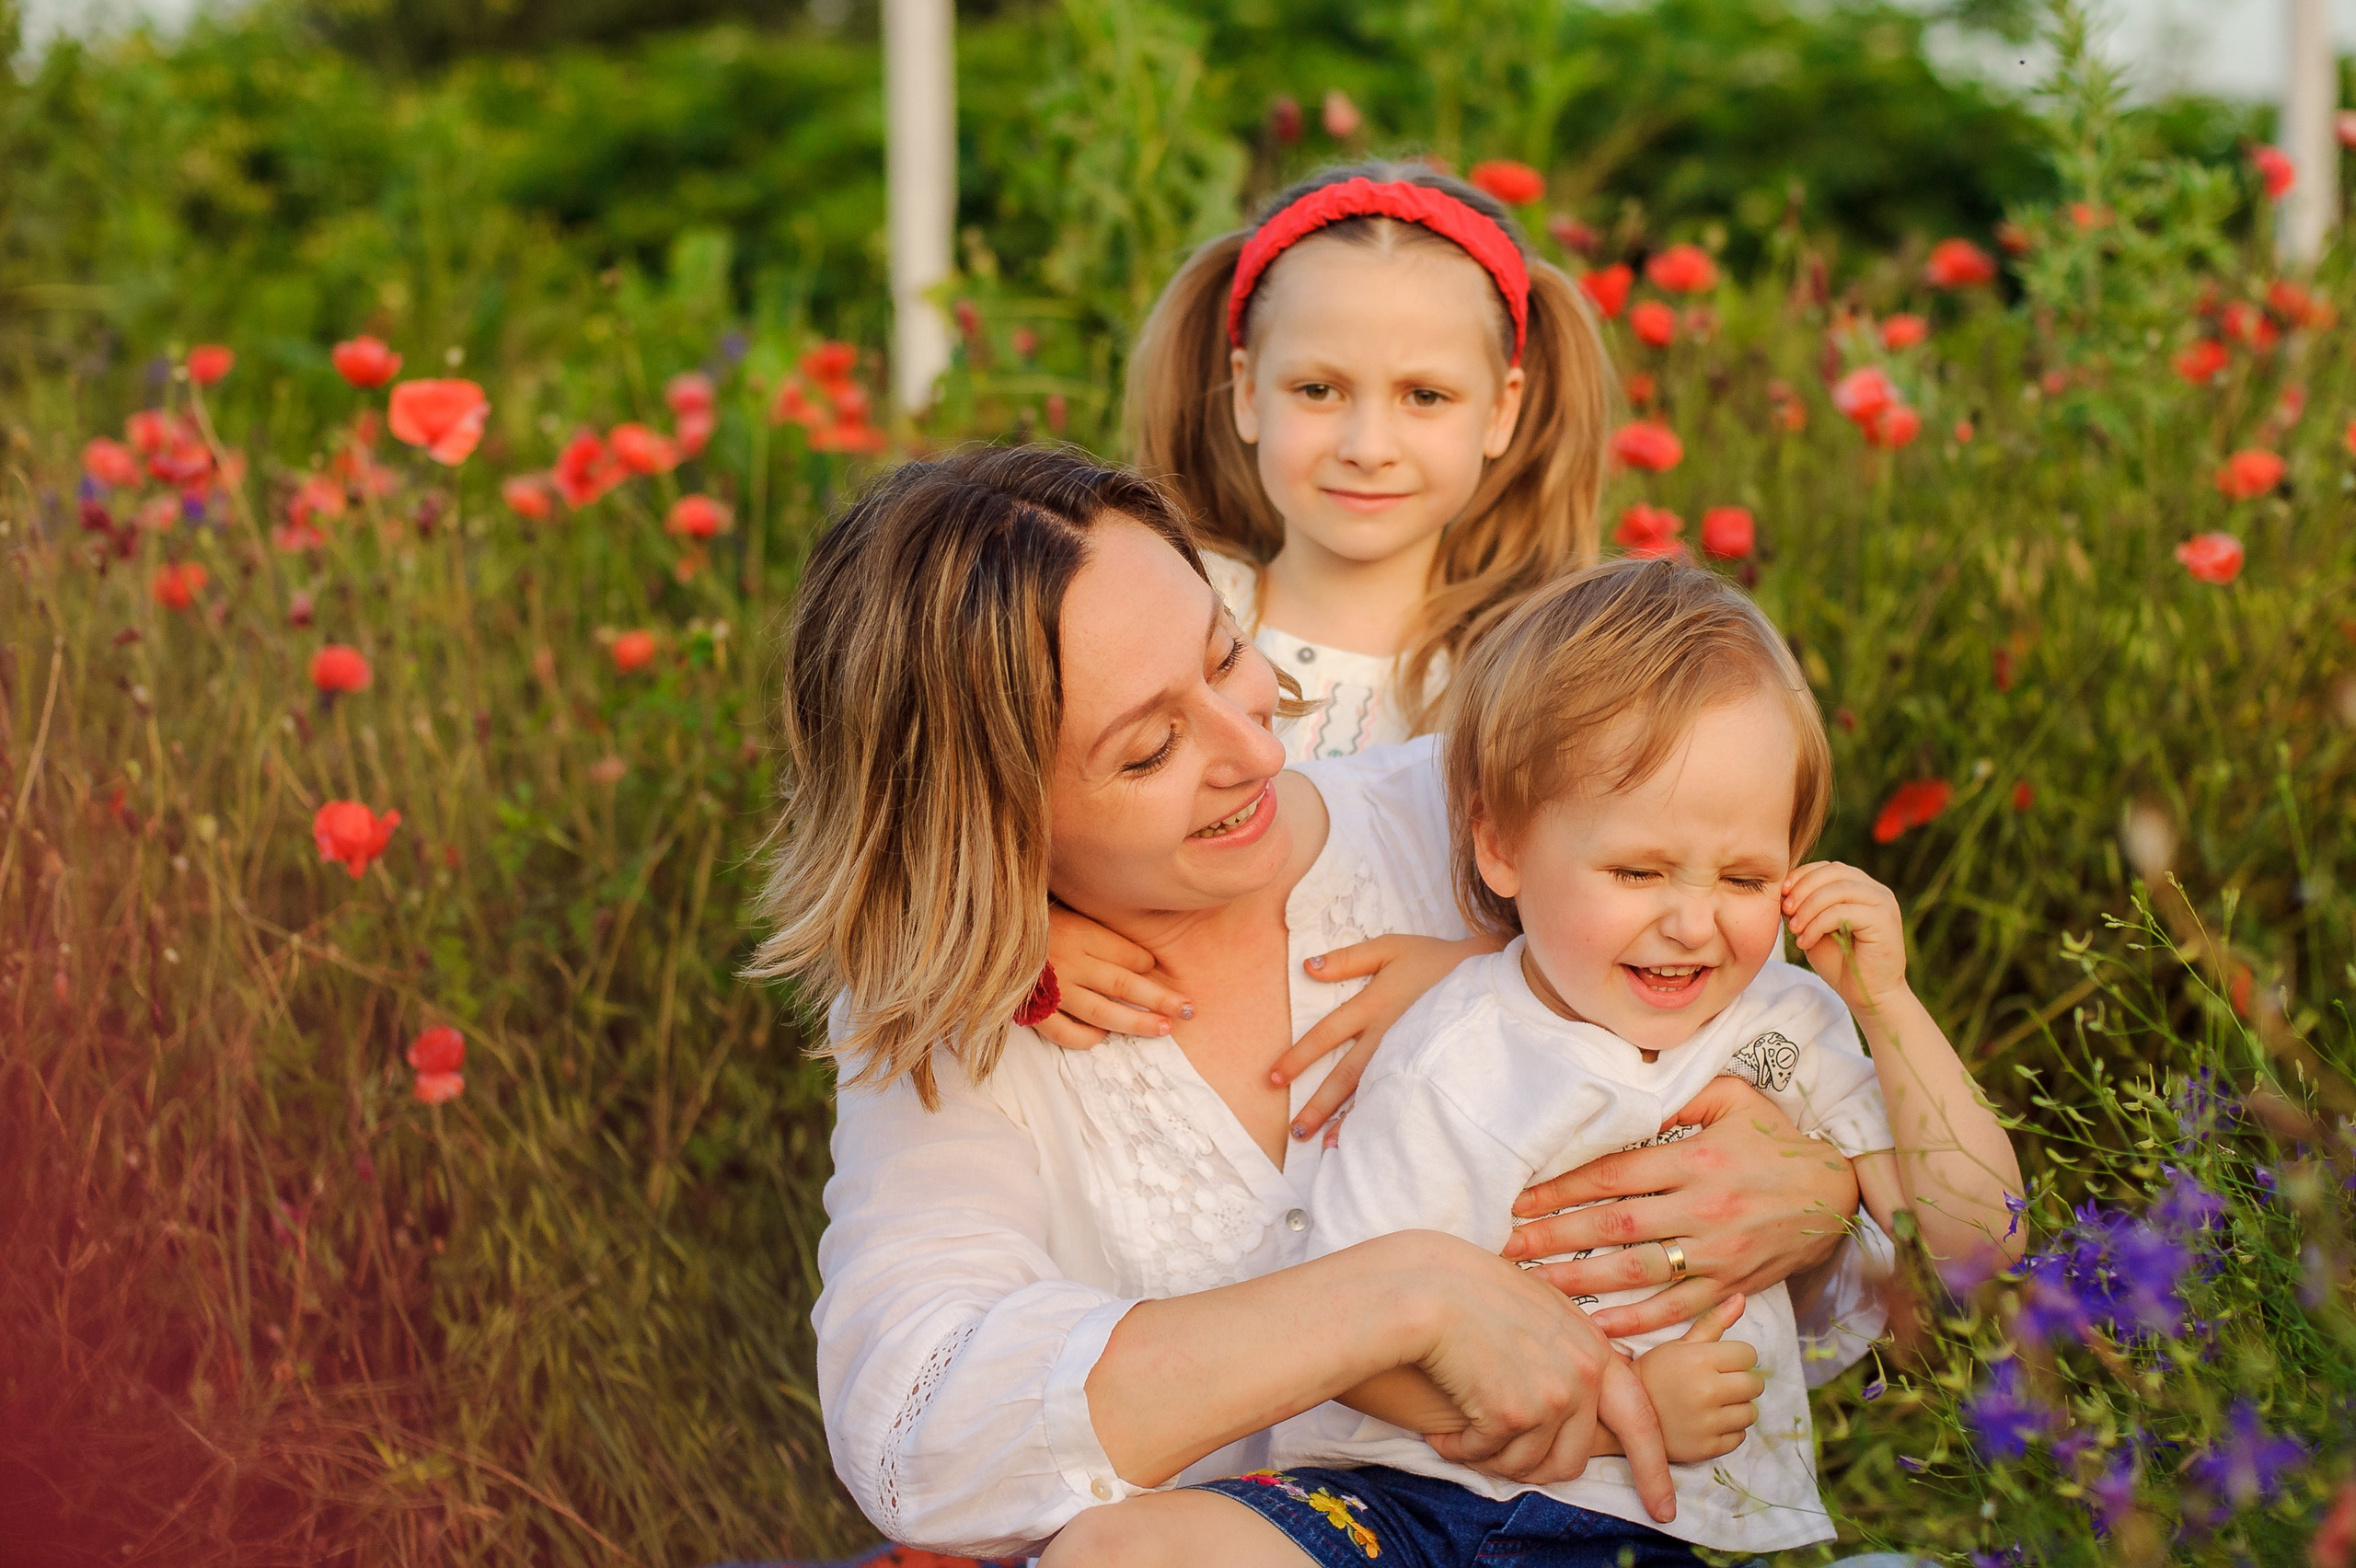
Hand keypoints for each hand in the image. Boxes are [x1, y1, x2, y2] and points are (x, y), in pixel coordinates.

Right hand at [1032, 904, 1191, 1048]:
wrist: (977, 932)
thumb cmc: (1024, 920)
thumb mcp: (1062, 909)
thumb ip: (1093, 928)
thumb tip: (1138, 957)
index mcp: (1079, 932)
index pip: (1127, 955)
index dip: (1148, 966)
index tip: (1160, 972)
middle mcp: (1070, 961)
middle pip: (1126, 985)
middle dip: (1162, 998)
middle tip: (1190, 1009)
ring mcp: (1052, 989)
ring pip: (1104, 1011)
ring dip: (1138, 1022)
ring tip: (1165, 1029)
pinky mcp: (1032, 1011)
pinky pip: (1066, 1032)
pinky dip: (1086, 1037)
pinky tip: (1102, 1038)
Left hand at [1272, 934, 1499, 1139]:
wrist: (1492, 977)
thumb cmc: (1436, 960)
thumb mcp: (1392, 947)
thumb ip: (1348, 958)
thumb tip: (1307, 968)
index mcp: (1374, 1005)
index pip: (1327, 1034)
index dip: (1300, 1056)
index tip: (1274, 1077)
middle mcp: (1388, 1036)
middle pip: (1346, 1075)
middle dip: (1319, 1103)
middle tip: (1295, 1130)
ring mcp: (1410, 1056)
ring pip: (1373, 1093)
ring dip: (1348, 1120)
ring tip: (1326, 1145)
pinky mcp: (1428, 1067)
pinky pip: (1400, 1096)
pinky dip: (1383, 1118)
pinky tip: (1370, 1140)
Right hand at [1380, 1233, 1673, 1520]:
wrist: (1425, 1287)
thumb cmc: (1469, 1289)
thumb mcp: (1538, 1309)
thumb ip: (1568, 1349)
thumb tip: (1577, 1393)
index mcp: (1594, 1349)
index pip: (1641, 1421)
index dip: (1653, 1469)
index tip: (1663, 1508)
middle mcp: (1584, 1375)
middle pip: (1572, 1460)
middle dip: (1533, 1470)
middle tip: (1496, 1460)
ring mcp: (1551, 1395)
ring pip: (1528, 1466)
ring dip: (1491, 1460)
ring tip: (1462, 1437)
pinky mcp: (1512, 1413)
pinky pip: (1488, 1457)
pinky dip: (1461, 1452)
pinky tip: (1442, 1433)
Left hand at [1503, 1079, 1859, 1335]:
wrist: (1837, 1193)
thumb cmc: (1775, 1140)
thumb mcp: (1733, 1098)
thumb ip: (1679, 1094)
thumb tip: (1626, 1091)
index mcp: (1697, 1158)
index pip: (1613, 1175)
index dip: (1562, 1188)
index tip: (1520, 1200)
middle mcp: (1704, 1208)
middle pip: (1613, 1227)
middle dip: (1553, 1238)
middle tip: (1505, 1248)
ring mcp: (1718, 1253)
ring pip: (1637, 1273)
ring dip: (1580, 1283)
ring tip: (1533, 1287)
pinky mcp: (1731, 1285)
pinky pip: (1677, 1309)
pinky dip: (1636, 1322)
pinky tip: (1596, 1326)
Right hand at [1635, 1295, 1764, 1463]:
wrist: (1623, 1416)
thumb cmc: (1654, 1373)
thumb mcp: (1679, 1344)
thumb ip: (1714, 1322)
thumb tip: (1741, 1297)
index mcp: (1700, 1359)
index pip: (1749, 1355)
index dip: (1737, 1358)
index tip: (1720, 1363)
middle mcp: (1706, 1390)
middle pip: (1754, 1385)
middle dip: (1741, 1383)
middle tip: (1718, 1384)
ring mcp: (1707, 1422)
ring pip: (1750, 1412)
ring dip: (1736, 1408)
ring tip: (1712, 1404)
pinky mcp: (1707, 1448)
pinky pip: (1739, 1437)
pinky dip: (1728, 1431)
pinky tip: (1707, 1423)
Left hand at [1782, 860, 1909, 1012]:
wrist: (1868, 996)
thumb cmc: (1841, 963)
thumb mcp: (1815, 928)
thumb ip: (1804, 907)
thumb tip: (1781, 889)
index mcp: (1862, 888)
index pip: (1828, 868)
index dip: (1802, 876)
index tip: (1781, 894)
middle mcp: (1876, 891)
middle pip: (1833, 873)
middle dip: (1803, 889)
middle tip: (1785, 911)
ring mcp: (1883, 904)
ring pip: (1837, 890)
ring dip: (1808, 908)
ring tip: (1794, 929)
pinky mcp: (1884, 920)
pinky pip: (1843, 912)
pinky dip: (1818, 925)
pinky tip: (1806, 942)